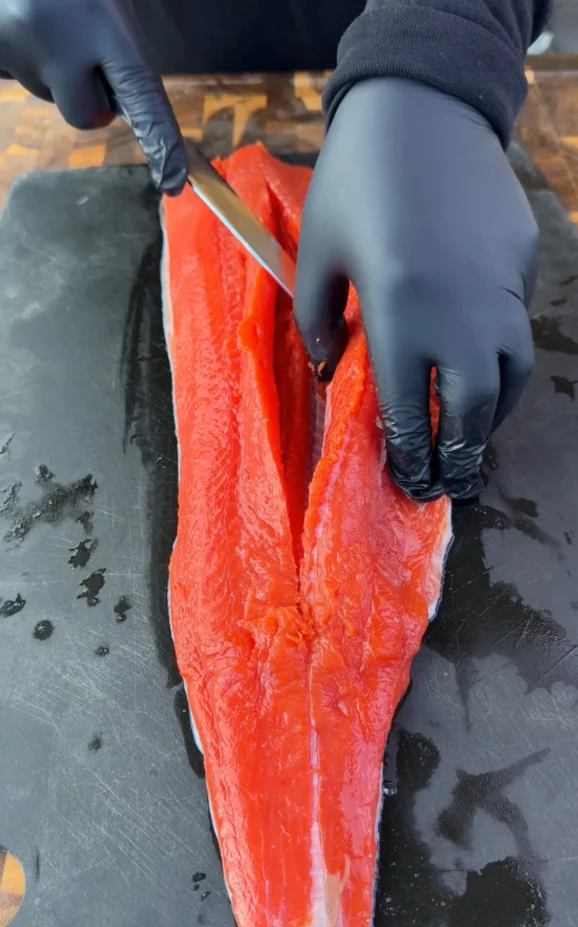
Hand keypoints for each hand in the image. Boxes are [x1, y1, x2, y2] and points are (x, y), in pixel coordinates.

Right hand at [0, 0, 186, 192]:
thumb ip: (120, 41)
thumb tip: (130, 96)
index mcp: (103, 23)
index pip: (142, 96)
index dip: (160, 141)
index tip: (173, 180)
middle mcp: (59, 44)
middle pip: (85, 116)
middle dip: (89, 98)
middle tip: (85, 55)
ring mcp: (18, 50)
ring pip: (47, 91)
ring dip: (52, 68)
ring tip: (47, 16)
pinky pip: (18, 70)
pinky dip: (24, 52)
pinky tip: (21, 16)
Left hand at [294, 79, 537, 500]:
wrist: (421, 105)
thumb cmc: (354, 180)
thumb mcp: (316, 253)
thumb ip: (316, 322)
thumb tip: (332, 371)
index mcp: (399, 317)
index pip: (411, 412)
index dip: (412, 455)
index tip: (412, 479)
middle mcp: (459, 315)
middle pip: (472, 409)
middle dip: (463, 453)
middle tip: (454, 479)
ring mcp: (500, 289)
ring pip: (511, 374)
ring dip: (494, 413)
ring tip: (475, 431)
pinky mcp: (523, 262)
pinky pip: (517, 323)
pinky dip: (502, 354)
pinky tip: (481, 357)